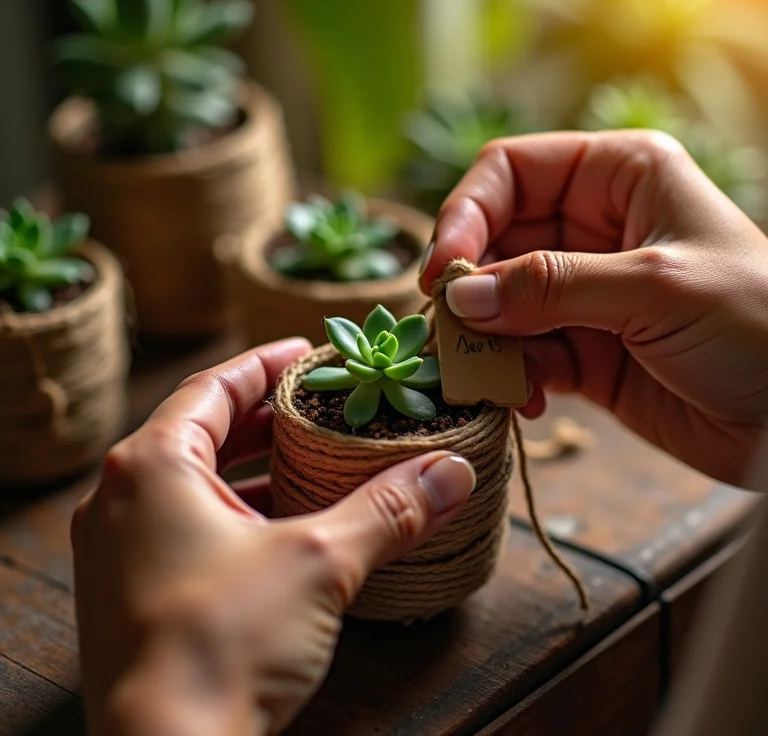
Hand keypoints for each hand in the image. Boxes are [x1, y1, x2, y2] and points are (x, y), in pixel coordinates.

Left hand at [71, 339, 475, 735]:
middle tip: (322, 404)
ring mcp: (122, 547)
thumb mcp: (320, 562)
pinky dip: (239, 512)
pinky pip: (191, 525)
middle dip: (268, 416)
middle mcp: (123, 497)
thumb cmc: (220, 645)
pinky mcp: (135, 590)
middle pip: (205, 431)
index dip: (267, 363)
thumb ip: (388, 510)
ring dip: (256, 468)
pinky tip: (288, 524)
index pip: (215, 386)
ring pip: (198, 482)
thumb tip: (452, 471)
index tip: (308, 352)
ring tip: (314, 459)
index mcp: (152, 465)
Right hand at [420, 130, 767, 484]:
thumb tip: (459, 295)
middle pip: (495, 242)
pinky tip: (524, 401)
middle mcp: (593, 229)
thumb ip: (551, 288)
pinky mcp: (582, 351)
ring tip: (489, 377)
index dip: (467, 213)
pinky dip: (512, 377)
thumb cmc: (758, 324)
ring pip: (500, 304)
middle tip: (450, 332)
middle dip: (469, 288)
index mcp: (618, 177)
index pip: (510, 172)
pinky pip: (522, 354)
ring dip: (485, 341)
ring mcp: (583, 294)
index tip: (445, 271)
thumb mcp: (655, 287)